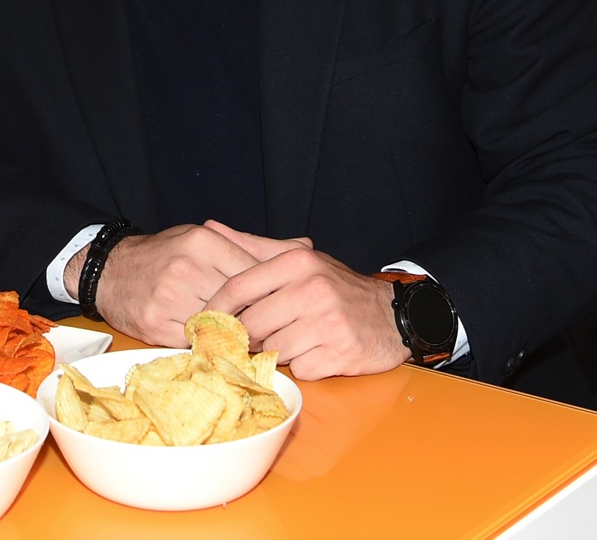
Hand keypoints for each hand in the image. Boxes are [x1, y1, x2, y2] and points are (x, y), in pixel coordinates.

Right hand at [73, 223, 259, 347]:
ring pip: (220, 325)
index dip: (268, 293)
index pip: (253, 274)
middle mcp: (186, 268)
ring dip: (231, 331)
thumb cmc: (163, 254)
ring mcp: (169, 299)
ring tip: (234, 329)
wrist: (109, 270)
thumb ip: (251, 247)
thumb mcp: (204, 239)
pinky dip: (207, 341)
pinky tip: (208, 335)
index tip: (274, 302)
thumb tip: (304, 249)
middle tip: (260, 321)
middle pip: (239, 302)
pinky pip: (197, 341)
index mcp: (203, 242)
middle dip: (252, 314)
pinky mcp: (156, 326)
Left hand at [201, 223, 408, 379]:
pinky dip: (302, 364)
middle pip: (251, 324)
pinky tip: (316, 351)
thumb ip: (254, 247)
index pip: (239, 287)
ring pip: (273, 349)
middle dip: (246, 336)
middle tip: (252, 337)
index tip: (203, 322)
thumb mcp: (300, 259)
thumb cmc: (337, 288)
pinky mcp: (340, 353)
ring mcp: (328, 323)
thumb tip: (211, 227)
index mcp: (298, 262)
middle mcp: (313, 289)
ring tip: (294, 338)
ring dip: (276, 350)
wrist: (392, 315)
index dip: (215, 308)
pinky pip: (299, 368)